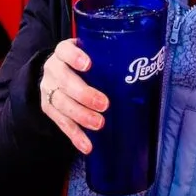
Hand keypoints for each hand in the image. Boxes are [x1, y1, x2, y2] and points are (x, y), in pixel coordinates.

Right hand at [39, 40, 108, 154]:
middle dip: (84, 94)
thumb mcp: (91, 54)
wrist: (57, 75)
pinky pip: (61, 123)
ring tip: (99, 124)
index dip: (74, 56)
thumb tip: (147, 65)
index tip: (88, 65)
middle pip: (64, 81)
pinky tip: (87, 145)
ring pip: (61, 103)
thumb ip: (108, 58)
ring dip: (81, 116)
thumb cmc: (84, 63)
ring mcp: (48, 90)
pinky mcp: (48, 109)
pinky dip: (75, 135)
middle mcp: (52, 69)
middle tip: (104, 103)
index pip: (64, 50)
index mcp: (63, 52)